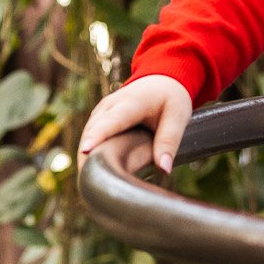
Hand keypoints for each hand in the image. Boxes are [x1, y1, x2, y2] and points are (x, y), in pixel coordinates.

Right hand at [77, 74, 193, 175]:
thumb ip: (169, 141)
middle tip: (89, 183)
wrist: (161, 80)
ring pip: (87, 135)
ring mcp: (101, 111)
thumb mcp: (178, 116)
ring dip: (86, 156)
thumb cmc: (170, 98)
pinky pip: (89, 137)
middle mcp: (110, 105)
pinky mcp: (98, 118)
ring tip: (89, 183)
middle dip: (88, 154)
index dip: (98, 136)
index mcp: (131, 102)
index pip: (112, 120)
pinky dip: (89, 153)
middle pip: (93, 131)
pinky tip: (92, 173)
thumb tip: (164, 169)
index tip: (86, 150)